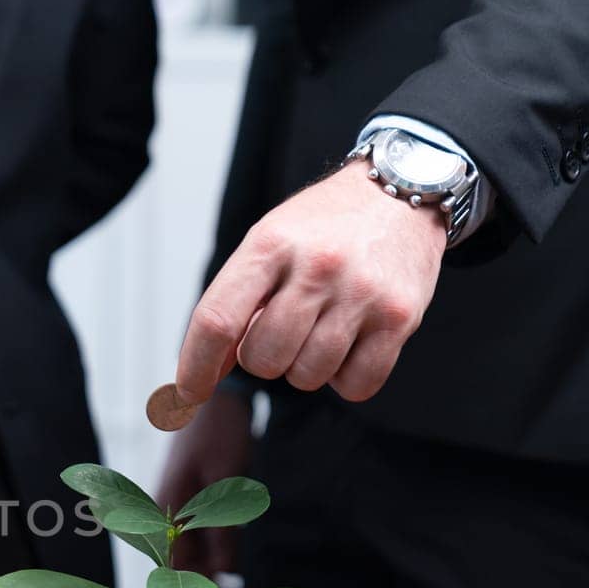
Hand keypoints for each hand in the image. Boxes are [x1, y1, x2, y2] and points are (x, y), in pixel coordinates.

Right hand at [156, 391, 253, 581]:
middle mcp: (160, 510)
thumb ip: (223, 530)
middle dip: (203, 578)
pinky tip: (232, 553)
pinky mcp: (185, 499)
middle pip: (178, 559)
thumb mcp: (227, 482)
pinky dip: (214, 545)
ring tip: (237, 579)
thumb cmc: (219, 432)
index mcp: (161, 508)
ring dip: (210, 563)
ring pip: (187, 548)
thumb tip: (226, 576)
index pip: (172, 563)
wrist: (220, 394)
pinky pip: (195, 532)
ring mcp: (171, 504)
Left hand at [175, 160, 445, 405]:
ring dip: (305, 366)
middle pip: (262, 359)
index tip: (188, 394)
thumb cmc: (321, 229)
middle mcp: (316, 266)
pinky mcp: (401, 317)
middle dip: (263, 357)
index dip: (196, 367)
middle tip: (284, 327)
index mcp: (270, 244)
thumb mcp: (267, 243)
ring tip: (322, 325)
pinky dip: (346, 377)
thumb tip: (206, 373)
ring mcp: (361, 293)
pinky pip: (356, 385)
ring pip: (307, 376)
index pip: (216, 321)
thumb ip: (235, 303)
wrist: (401, 193)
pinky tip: (351, 341)